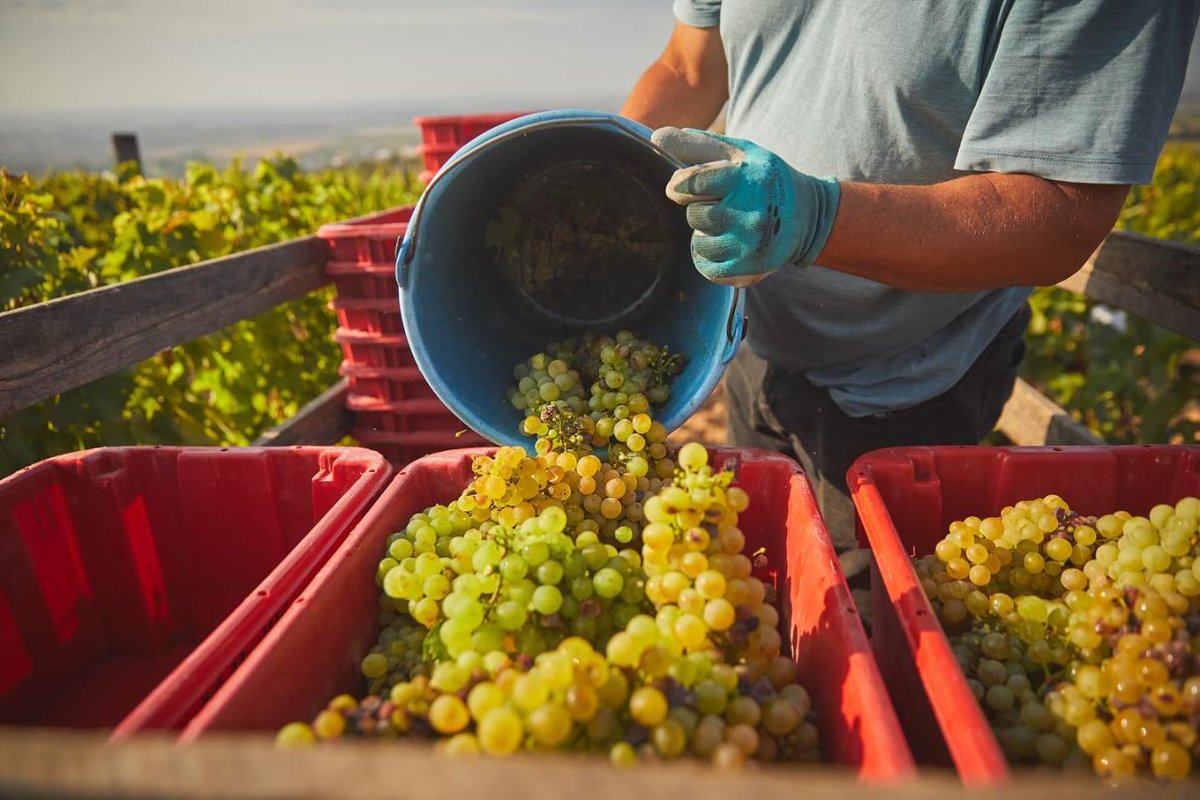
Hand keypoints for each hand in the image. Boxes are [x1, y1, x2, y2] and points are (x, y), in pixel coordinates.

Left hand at [651, 127, 839, 286]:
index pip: (692, 183)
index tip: (680, 188)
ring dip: (705, 235)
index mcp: (746, 178)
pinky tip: (727, 245)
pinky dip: (710, 257)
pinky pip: (707, 267)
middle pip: (695, 216)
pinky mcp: (750, 267)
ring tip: (728, 226)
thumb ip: (696, 145)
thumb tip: (655, 138)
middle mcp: (751, 211)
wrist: (808, 215)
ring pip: (699, 243)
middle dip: (701, 210)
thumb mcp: (738, 153)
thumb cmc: (762, 178)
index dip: (679, 186)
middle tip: (723, 206)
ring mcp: (751, 243)